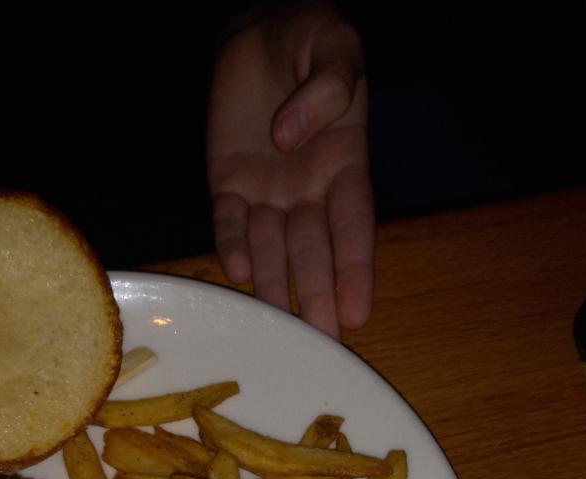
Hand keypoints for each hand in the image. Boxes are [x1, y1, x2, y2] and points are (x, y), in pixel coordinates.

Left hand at [208, 0, 372, 338]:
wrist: (261, 29)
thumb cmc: (311, 38)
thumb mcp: (336, 46)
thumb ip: (329, 86)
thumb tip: (290, 138)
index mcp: (345, 164)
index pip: (353, 227)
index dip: (355, 270)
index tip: (358, 311)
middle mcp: (308, 190)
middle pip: (313, 251)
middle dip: (317, 295)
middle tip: (322, 341)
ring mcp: (267, 192)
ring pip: (271, 248)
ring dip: (274, 286)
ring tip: (277, 327)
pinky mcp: (228, 183)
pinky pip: (229, 221)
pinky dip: (232, 244)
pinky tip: (237, 271)